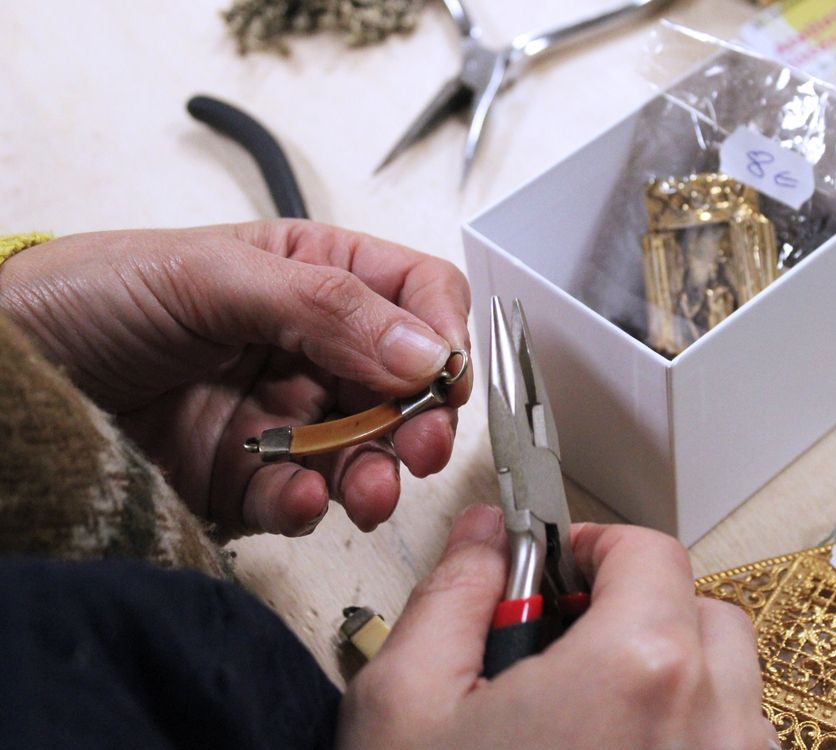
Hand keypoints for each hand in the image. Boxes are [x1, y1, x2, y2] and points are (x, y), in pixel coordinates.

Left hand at [0, 220, 470, 536]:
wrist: (5, 381)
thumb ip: (325, 306)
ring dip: (380, 471)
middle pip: (407, 383)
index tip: (441, 371)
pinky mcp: (251, 477)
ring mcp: (284, 415)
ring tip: (368, 486)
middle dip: (422, 416)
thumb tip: (425, 348)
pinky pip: (307, 498)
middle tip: (419, 441)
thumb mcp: (208, 276)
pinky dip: (312, 504)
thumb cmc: (89, 296)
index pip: (415, 295)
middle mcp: (311, 347)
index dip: (441, 331)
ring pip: (369, 450)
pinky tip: (295, 495)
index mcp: (313, 275)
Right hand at [338, 506, 774, 749]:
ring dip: (669, 683)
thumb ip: (452, 596)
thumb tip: (484, 534)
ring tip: (585, 728)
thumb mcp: (405, 707)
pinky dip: (687, 745)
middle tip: (563, 652)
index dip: (597, 549)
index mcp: (638, 671)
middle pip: (702, 618)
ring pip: (729, 693)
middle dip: (637, 613)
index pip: (651, 554)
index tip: (558, 573)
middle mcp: (714, 728)